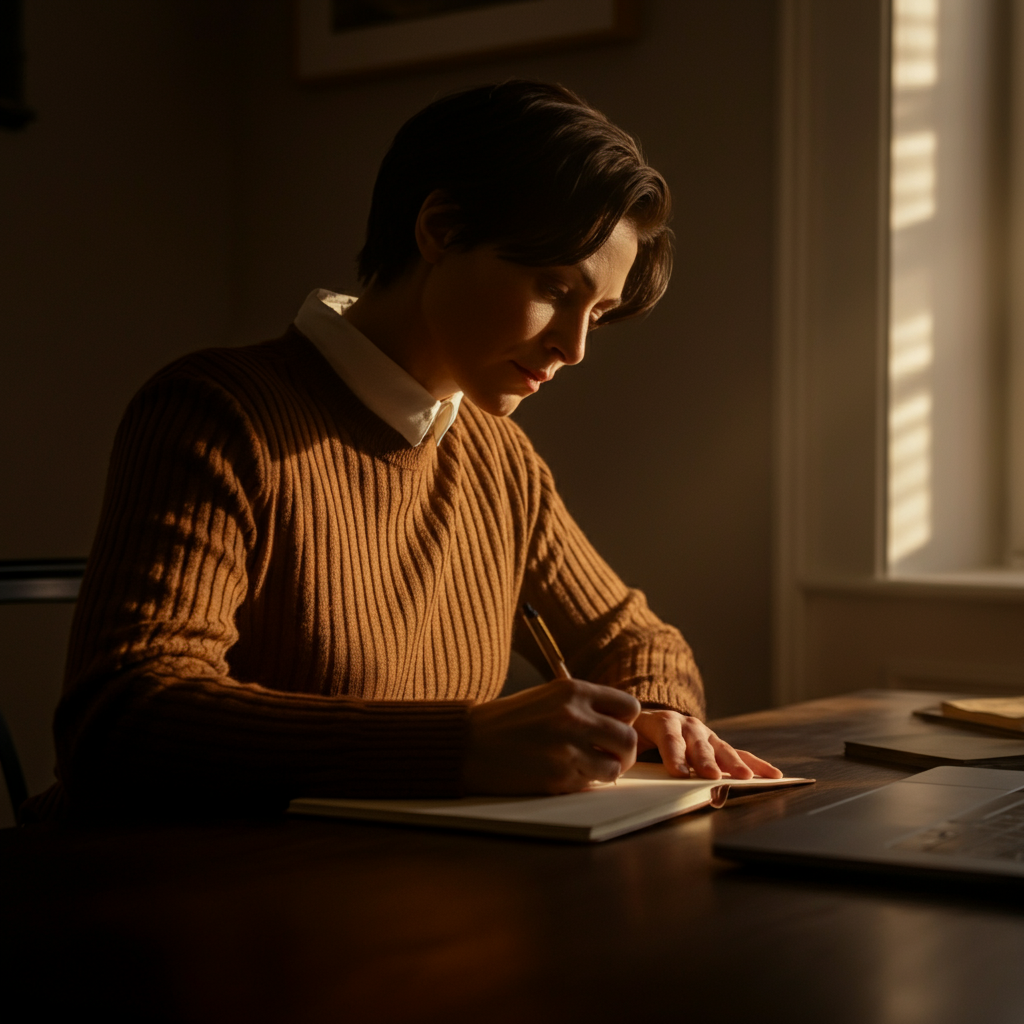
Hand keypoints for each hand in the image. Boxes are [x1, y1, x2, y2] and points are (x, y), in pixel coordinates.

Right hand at [463, 679, 640, 794]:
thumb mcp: (548, 698)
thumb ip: (583, 705)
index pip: (629, 707)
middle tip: (611, 757)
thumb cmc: (508, 721)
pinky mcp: (559, 776)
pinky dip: (585, 783)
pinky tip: (565, 774)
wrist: (469, 744)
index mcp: (573, 691)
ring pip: (616, 767)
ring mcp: (568, 748)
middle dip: (624, 752)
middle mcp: (575, 716)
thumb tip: (618, 723)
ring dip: (607, 771)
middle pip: (629, 739)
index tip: (614, 730)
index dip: (625, 722)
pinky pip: (591, 784)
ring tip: (588, 767)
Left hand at [634, 710, 782, 779]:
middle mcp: (687, 724)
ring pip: (721, 749)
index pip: (668, 738)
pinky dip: (755, 764)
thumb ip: (627, 752)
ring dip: (733, 764)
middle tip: (712, 776)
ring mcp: (705, 733)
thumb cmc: (636, 735)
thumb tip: (619, 767)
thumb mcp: (627, 739)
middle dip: (706, 761)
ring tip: (746, 777)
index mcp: (661, 721)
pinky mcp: (718, 744)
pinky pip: (739, 753)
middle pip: (697, 744)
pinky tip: (772, 774)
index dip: (674, 756)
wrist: (649, 718)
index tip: (678, 774)